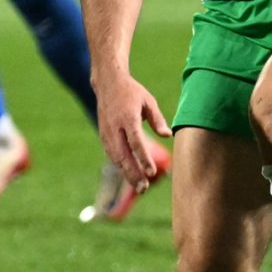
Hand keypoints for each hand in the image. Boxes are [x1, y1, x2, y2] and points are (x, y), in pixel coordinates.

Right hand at [94, 75, 170, 189]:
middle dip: (134, 173)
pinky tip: (130, 176)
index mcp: (127, 117)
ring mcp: (106, 133)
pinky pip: (112, 155)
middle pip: (123, 155)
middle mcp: (114, 127)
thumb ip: (157, 119)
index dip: (143, 158)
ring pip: (116, 158)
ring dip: (127, 174)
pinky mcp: (103, 136)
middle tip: (145, 188)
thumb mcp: (148, 101)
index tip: (152, 172)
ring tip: (140, 187)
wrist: (107, 84)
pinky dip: (120, 167)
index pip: (135, 142)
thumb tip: (168, 135)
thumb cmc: (132, 92)